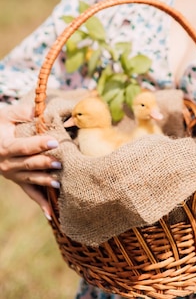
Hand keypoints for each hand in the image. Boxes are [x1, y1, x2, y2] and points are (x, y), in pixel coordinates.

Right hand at [0, 102, 60, 219]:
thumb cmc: (1, 123)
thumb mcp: (8, 114)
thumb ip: (24, 112)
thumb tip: (40, 111)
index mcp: (4, 146)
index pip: (22, 147)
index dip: (38, 144)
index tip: (55, 141)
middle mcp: (6, 164)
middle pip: (27, 164)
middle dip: (44, 163)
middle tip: (60, 162)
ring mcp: (12, 175)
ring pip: (30, 179)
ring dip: (44, 181)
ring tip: (59, 182)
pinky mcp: (18, 180)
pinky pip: (29, 192)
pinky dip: (40, 202)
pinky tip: (51, 213)